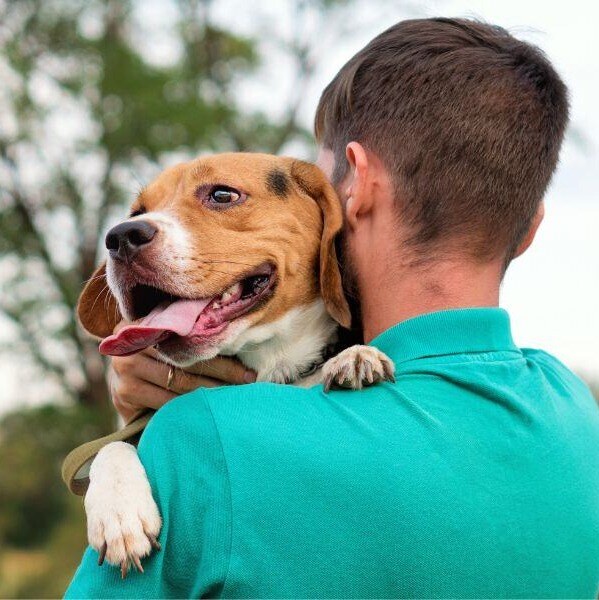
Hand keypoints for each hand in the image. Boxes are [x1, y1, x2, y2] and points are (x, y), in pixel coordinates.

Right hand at [109, 345, 255, 422]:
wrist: (120, 381)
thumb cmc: (153, 356)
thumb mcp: (165, 338)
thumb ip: (187, 333)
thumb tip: (236, 335)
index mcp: (145, 323)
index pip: (189, 338)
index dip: (219, 351)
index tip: (245, 365)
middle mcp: (134, 344)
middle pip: (188, 362)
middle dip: (223, 374)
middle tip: (248, 381)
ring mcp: (125, 370)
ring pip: (180, 384)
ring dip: (210, 393)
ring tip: (234, 397)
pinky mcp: (125, 394)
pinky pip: (166, 403)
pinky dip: (190, 408)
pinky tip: (209, 410)